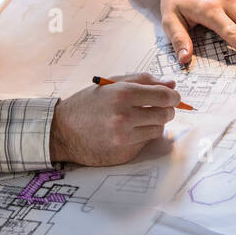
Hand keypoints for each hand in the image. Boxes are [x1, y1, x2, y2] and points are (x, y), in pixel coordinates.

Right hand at [49, 73, 179, 166]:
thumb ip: (143, 80)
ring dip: (155, 123)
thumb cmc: (87, 104)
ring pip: (158, 130)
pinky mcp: (124, 153)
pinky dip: (142, 136)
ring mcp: (124, 138)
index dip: (173, 96)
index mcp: (122, 94)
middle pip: (165, 114)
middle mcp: (124, 117)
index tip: (173, 96)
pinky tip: (128, 131)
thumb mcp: (111, 84)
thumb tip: (171, 84)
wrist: (62, 132)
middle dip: (167, 109)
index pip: (164, 96)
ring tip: (140, 118)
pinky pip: (145, 143)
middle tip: (159, 107)